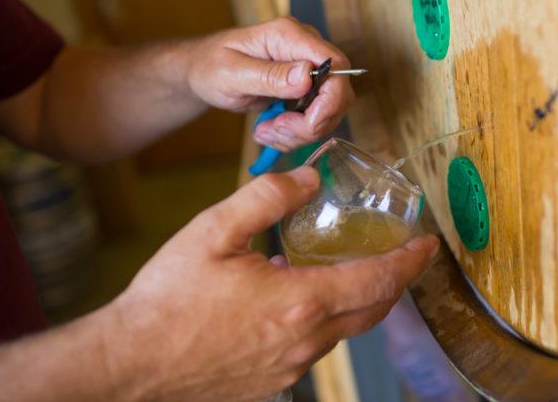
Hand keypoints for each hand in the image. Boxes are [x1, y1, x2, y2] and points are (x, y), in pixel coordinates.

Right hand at [106, 167, 438, 400]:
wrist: (130, 366)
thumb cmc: (168, 299)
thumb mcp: (214, 232)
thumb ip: (267, 197)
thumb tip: (307, 177)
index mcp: (300, 302)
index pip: (378, 280)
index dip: (409, 261)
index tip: (427, 245)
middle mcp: (306, 341)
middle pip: (372, 311)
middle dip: (394, 283)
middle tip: (402, 257)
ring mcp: (290, 368)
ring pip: (344, 331)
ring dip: (357, 301)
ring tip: (350, 272)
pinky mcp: (272, 383)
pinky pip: (314, 349)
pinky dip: (324, 322)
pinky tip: (300, 303)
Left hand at [186, 16, 354, 150]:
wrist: (202, 71)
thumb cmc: (210, 65)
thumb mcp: (232, 73)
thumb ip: (270, 75)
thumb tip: (307, 76)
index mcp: (289, 36)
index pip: (335, 63)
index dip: (331, 98)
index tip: (308, 123)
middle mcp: (305, 49)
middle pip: (338, 92)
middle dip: (312, 122)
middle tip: (277, 130)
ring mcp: (308, 69)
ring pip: (328, 111)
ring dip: (300, 131)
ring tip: (266, 132)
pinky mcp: (305, 89)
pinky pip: (315, 118)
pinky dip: (295, 132)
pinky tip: (270, 130)